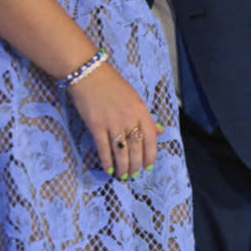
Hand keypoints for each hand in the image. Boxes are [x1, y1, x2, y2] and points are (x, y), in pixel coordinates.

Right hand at [66, 61, 162, 179]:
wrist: (90, 74)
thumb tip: (160, 131)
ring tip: (122, 176)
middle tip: (134, 175)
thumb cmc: (113, 85)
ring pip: (121, 151)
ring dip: (123, 167)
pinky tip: (108, 169)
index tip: (149, 166)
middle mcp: (129, 118)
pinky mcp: (96, 125)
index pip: (151, 138)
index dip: (151, 155)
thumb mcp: (136, 99)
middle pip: (136, 148)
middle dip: (136, 165)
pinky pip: (103, 147)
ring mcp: (113, 122)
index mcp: (142, 111)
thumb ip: (147, 117)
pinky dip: (107, 160)